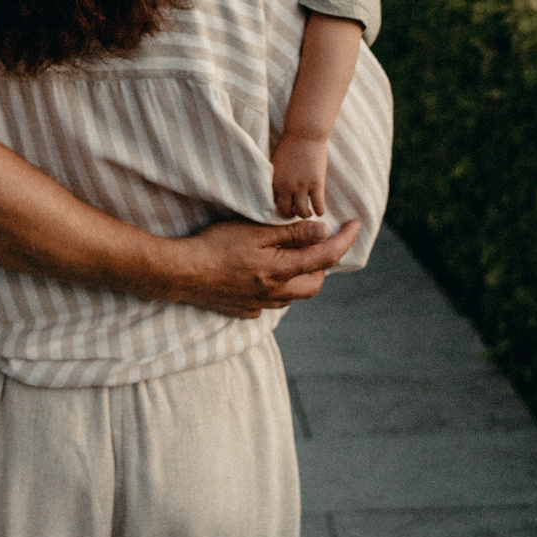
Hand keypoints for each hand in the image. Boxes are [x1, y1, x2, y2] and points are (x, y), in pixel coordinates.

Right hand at [170, 217, 362, 317]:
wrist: (180, 273)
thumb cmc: (215, 245)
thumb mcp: (255, 231)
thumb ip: (291, 233)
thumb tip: (322, 231)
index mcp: (280, 271)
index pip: (325, 257)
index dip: (345, 240)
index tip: (357, 225)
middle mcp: (275, 294)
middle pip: (314, 284)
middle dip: (322, 265)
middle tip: (318, 244)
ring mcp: (259, 305)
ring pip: (293, 296)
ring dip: (300, 278)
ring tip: (290, 258)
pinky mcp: (244, 311)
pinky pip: (271, 303)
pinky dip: (278, 289)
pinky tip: (264, 275)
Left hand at [271, 131, 329, 220]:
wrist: (304, 133)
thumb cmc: (289, 144)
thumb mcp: (276, 163)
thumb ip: (277, 178)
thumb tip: (277, 190)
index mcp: (274, 182)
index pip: (274, 204)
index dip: (280, 208)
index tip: (285, 208)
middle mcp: (286, 187)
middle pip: (286, 212)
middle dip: (291, 214)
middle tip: (296, 212)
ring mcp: (302, 187)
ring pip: (302, 211)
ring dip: (305, 214)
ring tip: (308, 212)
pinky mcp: (316, 184)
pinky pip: (318, 205)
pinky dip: (319, 211)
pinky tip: (320, 210)